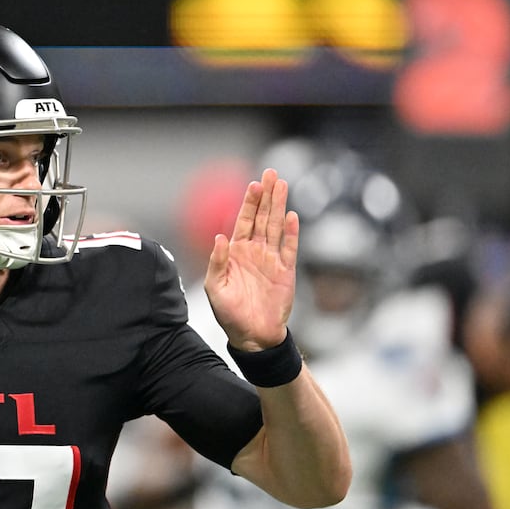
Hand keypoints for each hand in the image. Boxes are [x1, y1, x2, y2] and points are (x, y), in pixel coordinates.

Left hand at [203, 168, 297, 350]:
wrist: (252, 335)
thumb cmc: (229, 313)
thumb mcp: (216, 288)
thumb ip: (217, 262)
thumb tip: (220, 236)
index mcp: (236, 253)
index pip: (244, 221)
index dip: (249, 202)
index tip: (254, 184)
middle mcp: (255, 252)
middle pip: (263, 217)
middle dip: (267, 195)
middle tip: (272, 173)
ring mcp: (271, 260)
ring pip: (277, 227)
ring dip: (280, 206)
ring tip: (283, 185)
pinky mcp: (286, 272)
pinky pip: (290, 248)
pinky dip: (293, 233)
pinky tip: (293, 216)